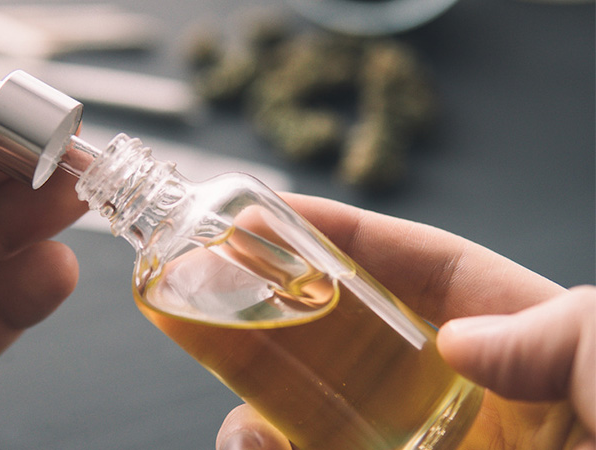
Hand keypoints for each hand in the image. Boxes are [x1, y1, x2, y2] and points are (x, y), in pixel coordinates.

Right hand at [215, 193, 593, 449]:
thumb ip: (557, 330)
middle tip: (220, 302)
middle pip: (361, 348)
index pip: (429, 273)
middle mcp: (481, 411)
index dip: (352, 237)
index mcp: (538, 352)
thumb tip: (459, 344)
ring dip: (268, 420)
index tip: (274, 214)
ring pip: (331, 429)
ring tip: (242, 434)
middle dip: (287, 322)